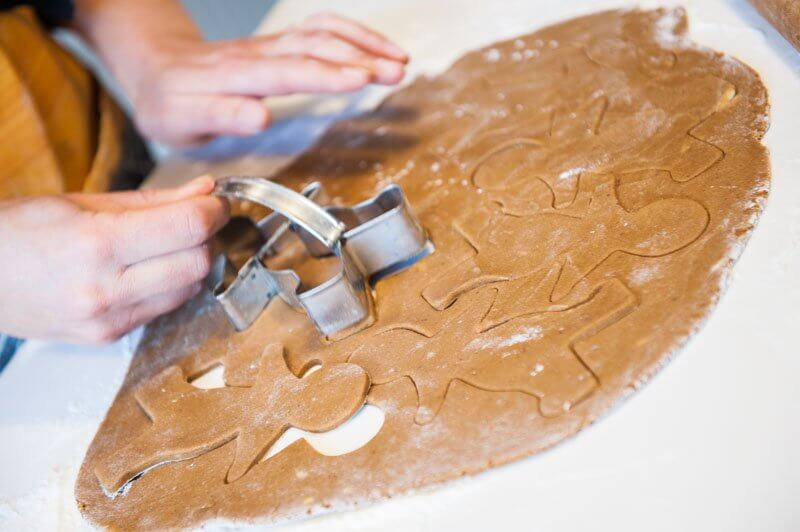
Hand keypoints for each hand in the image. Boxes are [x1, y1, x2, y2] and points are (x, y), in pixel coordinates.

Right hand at [0, 177, 228, 342]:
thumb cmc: (23, 232)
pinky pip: (166, 307)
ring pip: (189, 288)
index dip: (213, 210)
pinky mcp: (110, 336)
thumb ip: (155, 201)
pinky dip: (173, 284)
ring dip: (194, 262)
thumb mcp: (86, 202)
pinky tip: (153, 268)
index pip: (188, 228)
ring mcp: (109, 319)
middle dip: (208, 236)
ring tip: (173, 243)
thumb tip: (206, 190)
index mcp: (97, 244)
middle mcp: (105, 288)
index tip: (216, 201)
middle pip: (198, 262)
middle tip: (198, 219)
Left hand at [76, 2, 408, 146]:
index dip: (322, 74)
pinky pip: (320, 28)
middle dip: (357, 58)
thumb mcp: (179, 121)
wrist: (159, 69)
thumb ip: (218, 115)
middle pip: (311, 47)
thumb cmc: (170, 104)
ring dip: (363, 44)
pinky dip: (355, 34)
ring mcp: (270, 45)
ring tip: (399, 63)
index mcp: (230, 77)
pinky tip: (379, 49)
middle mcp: (255, 54)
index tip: (357, 80)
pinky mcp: (280, 43)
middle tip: (394, 74)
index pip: (283, 72)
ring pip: (321, 33)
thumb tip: (260, 116)